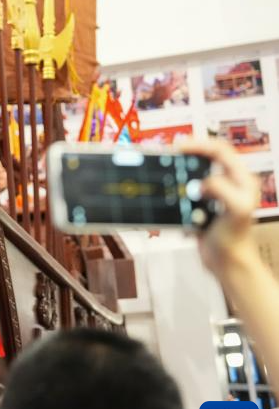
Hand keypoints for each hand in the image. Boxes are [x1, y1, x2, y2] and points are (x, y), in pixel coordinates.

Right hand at [179, 139, 258, 277]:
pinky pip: (186, 189)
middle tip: (169, 153)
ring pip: (194, 171)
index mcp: (242, 180)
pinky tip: (170, 190)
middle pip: (206, 156)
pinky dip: (176, 187)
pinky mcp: (202, 205)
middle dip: (187, 152)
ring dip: (179, 169)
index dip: (200, 145)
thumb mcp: (236, 211)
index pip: (221, 150)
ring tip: (166, 167)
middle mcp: (230, 183)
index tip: (180, 147)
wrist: (228, 263)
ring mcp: (214, 194)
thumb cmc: (236, 240)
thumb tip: (204, 181)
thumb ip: (223, 191)